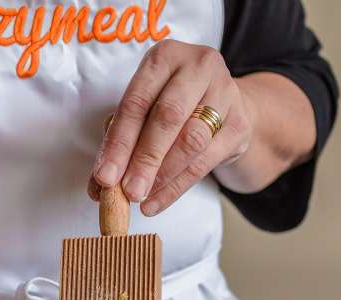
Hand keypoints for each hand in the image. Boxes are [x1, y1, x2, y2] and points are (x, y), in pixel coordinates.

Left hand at [89, 40, 252, 215]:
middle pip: (168, 117)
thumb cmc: (173, 104)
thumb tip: (100, 183)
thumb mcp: (145, 108)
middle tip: (127, 192)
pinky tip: (157, 202)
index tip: (104, 176)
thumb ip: (122, 139)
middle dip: (144, 160)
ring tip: (140, 199)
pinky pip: (205, 161)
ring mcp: (225, 93)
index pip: (136, 102)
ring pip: (191, 141)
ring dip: (162, 175)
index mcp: (165, 57)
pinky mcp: (240, 124)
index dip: (118, 142)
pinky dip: (177, 186)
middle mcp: (198, 67)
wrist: (225, 104)